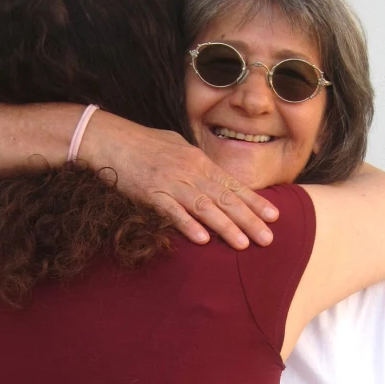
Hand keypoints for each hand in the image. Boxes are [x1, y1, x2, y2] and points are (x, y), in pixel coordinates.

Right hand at [82, 111, 278, 248]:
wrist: (110, 138)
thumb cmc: (144, 143)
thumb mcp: (178, 147)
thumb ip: (198, 164)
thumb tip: (214, 176)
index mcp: (199, 161)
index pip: (233, 185)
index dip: (254, 202)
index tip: (274, 216)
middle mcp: (190, 171)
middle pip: (225, 199)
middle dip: (249, 220)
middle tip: (268, 239)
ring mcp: (171, 182)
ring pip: (204, 207)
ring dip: (225, 227)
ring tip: (243, 244)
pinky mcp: (150, 193)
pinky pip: (172, 211)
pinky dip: (188, 225)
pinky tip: (203, 239)